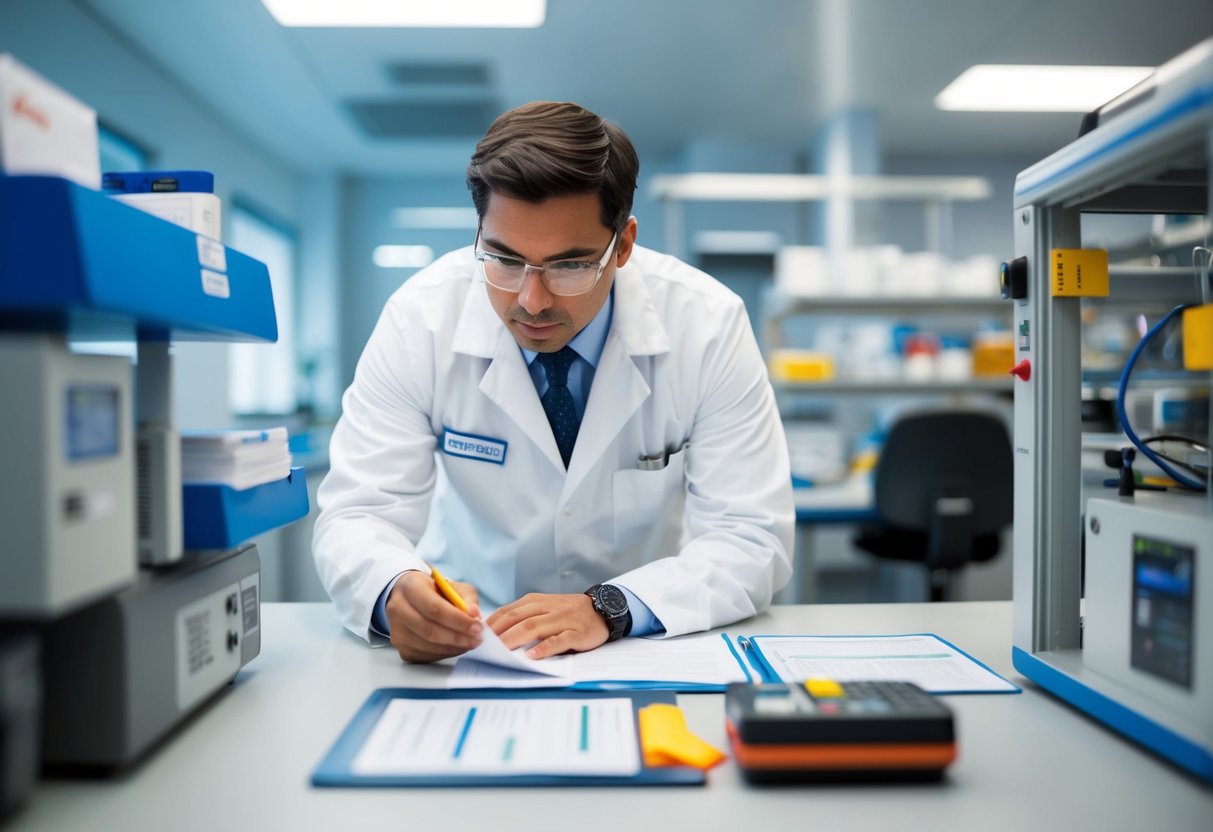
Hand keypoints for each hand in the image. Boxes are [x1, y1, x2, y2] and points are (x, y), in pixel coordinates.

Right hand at [386, 570, 481, 662]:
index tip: (477, 626)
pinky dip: (444, 654)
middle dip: (457, 637)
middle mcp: (398, 608)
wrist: (411, 598)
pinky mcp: (401, 647)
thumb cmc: (434, 592)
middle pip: (429, 630)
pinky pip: (425, 656)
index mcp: (410, 587)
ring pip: (427, 645)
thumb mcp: (453, 586)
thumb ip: (467, 598)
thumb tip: (475, 615)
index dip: (457, 620)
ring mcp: (396, 630)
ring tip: (470, 643)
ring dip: (453, 648)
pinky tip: (456, 647)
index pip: (434, 608)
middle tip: (477, 639)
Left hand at [486, 592, 608, 658]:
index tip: (477, 635)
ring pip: (535, 627)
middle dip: (499, 632)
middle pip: (518, 618)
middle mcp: (549, 607)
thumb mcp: (546, 608)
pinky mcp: (577, 632)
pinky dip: (544, 648)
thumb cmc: (570, 613)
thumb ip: (526, 616)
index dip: (492, 623)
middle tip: (484, 646)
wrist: (605, 609)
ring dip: (515, 639)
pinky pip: (559, 640)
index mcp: (537, 601)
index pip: (509, 610)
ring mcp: (563, 619)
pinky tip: (532, 656)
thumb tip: (498, 632)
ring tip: (501, 651)